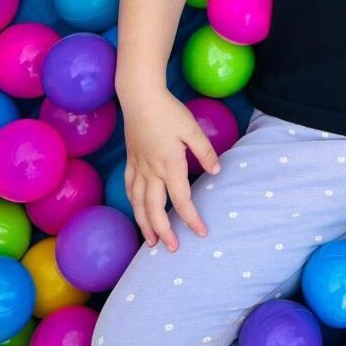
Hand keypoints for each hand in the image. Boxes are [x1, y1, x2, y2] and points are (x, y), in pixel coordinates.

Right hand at [121, 86, 220, 250]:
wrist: (140, 97)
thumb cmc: (169, 112)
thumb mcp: (192, 129)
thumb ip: (205, 151)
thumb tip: (216, 171)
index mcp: (170, 165)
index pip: (182, 200)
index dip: (192, 218)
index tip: (201, 232)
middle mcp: (151, 171)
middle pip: (155, 209)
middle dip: (164, 231)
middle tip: (173, 248)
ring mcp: (138, 167)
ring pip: (138, 203)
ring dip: (144, 224)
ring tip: (150, 241)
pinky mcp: (130, 160)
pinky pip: (129, 188)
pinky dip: (133, 203)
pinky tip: (137, 210)